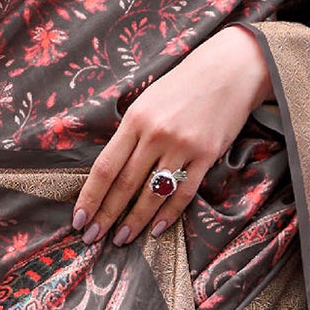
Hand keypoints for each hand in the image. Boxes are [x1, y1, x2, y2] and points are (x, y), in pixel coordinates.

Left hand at [74, 28, 271, 246]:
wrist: (230, 69)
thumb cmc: (183, 85)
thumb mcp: (147, 102)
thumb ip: (129, 135)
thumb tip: (110, 173)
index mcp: (135, 120)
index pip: (105, 168)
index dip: (90, 197)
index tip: (79, 219)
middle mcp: (156, 135)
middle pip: (125, 185)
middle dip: (106, 216)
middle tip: (92, 239)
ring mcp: (183, 146)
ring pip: (152, 194)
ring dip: (134, 221)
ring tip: (121, 239)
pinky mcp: (207, 155)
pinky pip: (183, 193)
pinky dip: (168, 215)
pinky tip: (155, 229)